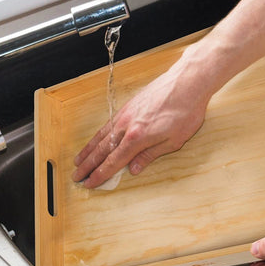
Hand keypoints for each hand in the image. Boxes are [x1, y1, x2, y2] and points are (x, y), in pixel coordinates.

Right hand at [71, 57, 211, 187]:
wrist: (188, 82)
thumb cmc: (186, 111)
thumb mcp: (173, 141)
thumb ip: (150, 155)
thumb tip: (134, 169)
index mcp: (137, 138)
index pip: (113, 161)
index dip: (100, 174)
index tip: (89, 183)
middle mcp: (126, 126)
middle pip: (101, 150)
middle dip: (88, 165)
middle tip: (76, 176)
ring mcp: (124, 115)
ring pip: (100, 137)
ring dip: (88, 151)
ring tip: (78, 160)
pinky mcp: (127, 106)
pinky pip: (107, 125)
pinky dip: (97, 136)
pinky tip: (94, 141)